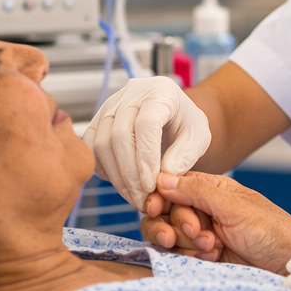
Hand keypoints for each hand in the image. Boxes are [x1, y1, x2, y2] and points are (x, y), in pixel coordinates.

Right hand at [82, 77, 211, 210]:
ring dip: (116, 176)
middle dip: (130, 174)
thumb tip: (163, 176)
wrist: (173, 115)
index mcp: (161, 91)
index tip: (152, 186)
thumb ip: (186, 154)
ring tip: (135, 197)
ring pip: (101, 143)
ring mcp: (110, 105)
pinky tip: (122, 184)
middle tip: (143, 199)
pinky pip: (91, 148)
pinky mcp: (97, 120)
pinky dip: (104, 170)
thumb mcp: (199, 136)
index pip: (146, 124)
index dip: (146, 158)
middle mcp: (131, 93)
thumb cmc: (186, 124)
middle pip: (119, 135)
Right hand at [141, 171, 290, 273]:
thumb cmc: (270, 230)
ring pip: (168, 235)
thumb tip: (163, 178)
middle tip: (197, 233)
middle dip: (178, 224)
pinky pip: (178, 255)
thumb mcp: (235, 207)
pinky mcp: (200, 257)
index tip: (154, 208)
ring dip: (185, 242)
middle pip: (166, 212)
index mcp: (211, 189)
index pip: (173, 187)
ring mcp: (200, 234)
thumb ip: (198, 192)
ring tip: (212, 247)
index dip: (159, 197)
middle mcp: (202, 209)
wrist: (287, 266)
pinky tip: (212, 258)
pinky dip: (190, 257)